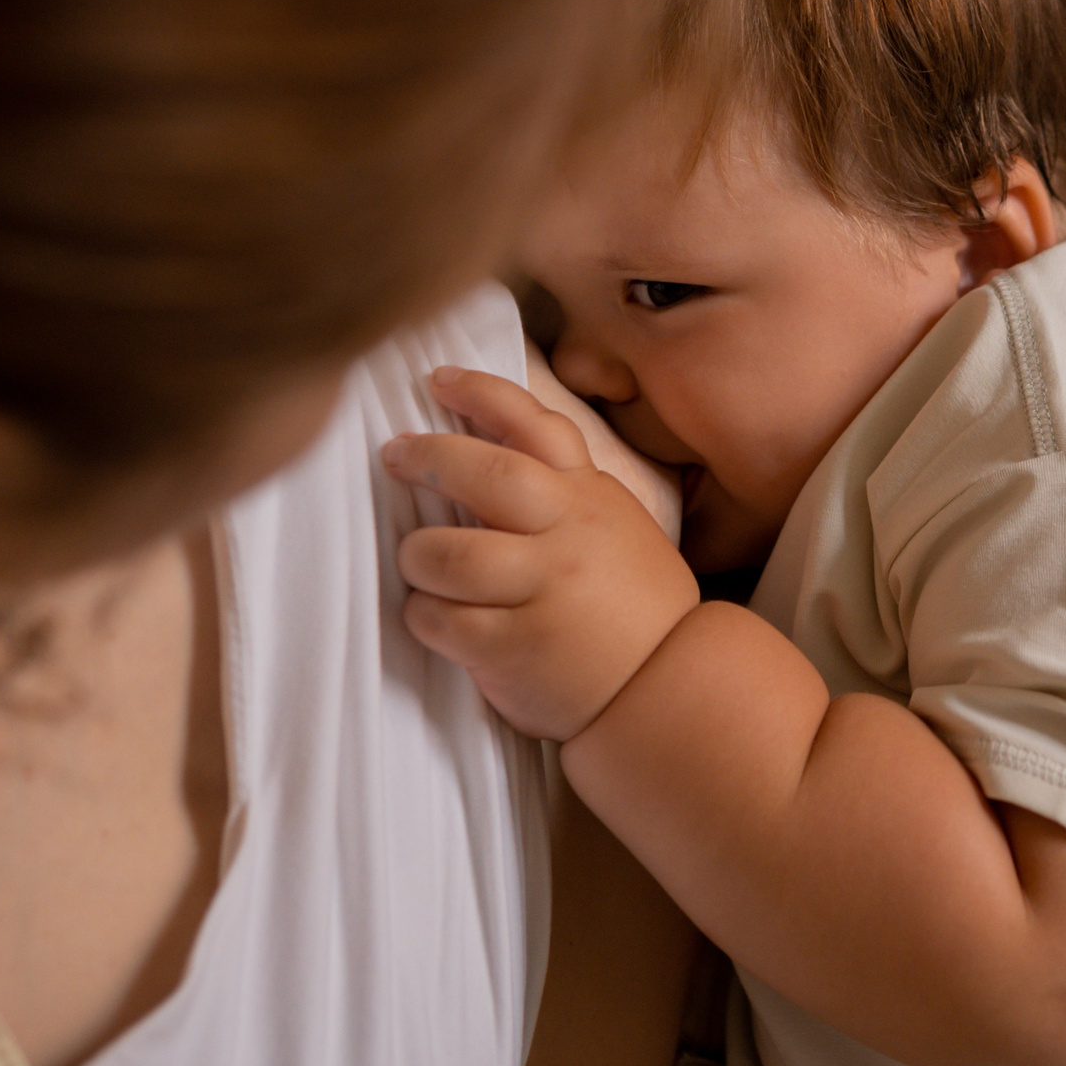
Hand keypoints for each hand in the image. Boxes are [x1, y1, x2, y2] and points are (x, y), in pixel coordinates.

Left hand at [384, 367, 700, 740]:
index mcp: (587, 498)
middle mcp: (564, 535)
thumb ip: (564, 494)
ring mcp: (539, 590)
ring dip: (417, 555)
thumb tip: (487, 458)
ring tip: (418, 561)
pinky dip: (423, 614)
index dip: (480, 393)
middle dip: (428, 458)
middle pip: (483, 473)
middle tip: (396, 455)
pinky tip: (433, 616)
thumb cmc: (633, 606)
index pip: (534, 425)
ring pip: (446, 553)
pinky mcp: (512, 646)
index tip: (438, 380)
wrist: (668, 685)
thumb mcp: (616, 527)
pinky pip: (440, 619)